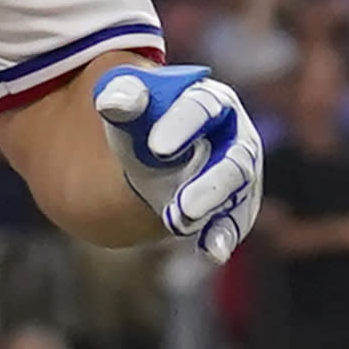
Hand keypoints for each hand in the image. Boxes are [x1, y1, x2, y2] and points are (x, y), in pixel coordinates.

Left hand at [94, 63, 262, 262]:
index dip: (182, 126)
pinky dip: (222, 237)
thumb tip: (111, 102)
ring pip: (234, 195)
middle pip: (233, 160)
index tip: (156, 148)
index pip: (202, 107)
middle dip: (208, 184)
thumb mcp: (128, 99)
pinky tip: (211, 252)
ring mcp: (237, 175)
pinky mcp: (233, 207)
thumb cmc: (143, 116)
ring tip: (176, 222)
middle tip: (179, 204)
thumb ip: (122, 95)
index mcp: (211, 100)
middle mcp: (235, 138)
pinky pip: (232, 224)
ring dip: (209, 210)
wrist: (149, 149)